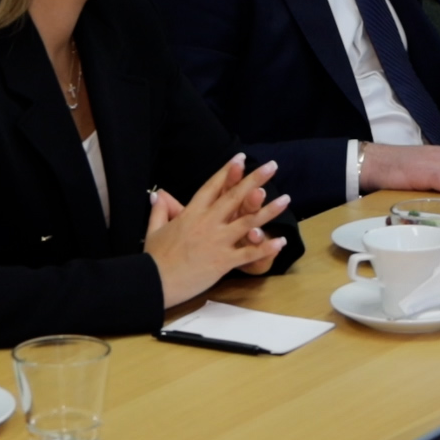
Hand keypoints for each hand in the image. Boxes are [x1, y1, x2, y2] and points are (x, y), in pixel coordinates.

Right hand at [144, 155, 289, 307]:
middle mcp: (207, 223)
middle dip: (254, 179)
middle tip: (271, 166)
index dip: (227, 171)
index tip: (240, 158)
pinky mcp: (223, 261)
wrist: (154, 281)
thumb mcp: (154, 229)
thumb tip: (158, 194)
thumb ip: (161, 210)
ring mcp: (217, 241)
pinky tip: (281, 241)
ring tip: (285, 198)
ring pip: (247, 222)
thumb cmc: (154, 257)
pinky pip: (248, 253)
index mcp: (191, 213)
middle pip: (234, 197)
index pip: (212, 187)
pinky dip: (265, 248)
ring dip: (268, 210)